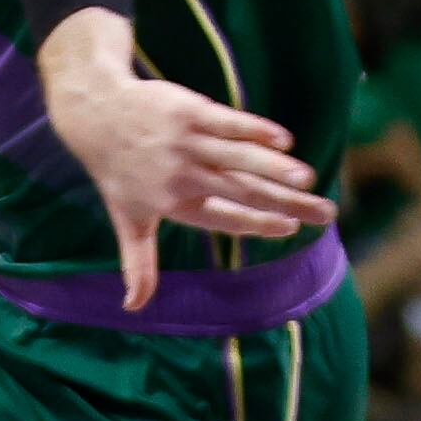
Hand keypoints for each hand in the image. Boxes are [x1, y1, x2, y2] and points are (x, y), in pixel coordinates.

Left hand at [38, 10, 332, 311]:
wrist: (97, 115)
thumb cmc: (118, 173)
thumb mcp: (127, 220)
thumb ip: (139, 262)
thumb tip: (132, 308)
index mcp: (174, 204)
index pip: (223, 219)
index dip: (256, 224)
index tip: (290, 228)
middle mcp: (182, 176)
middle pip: (241, 192)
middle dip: (284, 203)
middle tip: (324, 214)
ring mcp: (187, 143)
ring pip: (238, 157)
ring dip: (274, 168)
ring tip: (308, 181)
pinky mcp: (189, 112)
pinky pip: (228, 121)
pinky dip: (255, 130)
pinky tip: (285, 140)